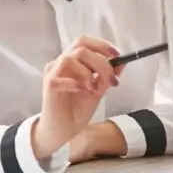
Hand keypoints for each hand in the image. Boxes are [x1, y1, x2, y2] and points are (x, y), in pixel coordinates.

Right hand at [31, 36, 122, 160]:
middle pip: (80, 48)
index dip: (101, 45)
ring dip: (88, 72)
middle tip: (109, 78)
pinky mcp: (48, 84)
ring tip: (94, 88)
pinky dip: (76, 83)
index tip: (117, 55)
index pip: (84, 41)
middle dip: (100, 62)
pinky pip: (61, 77)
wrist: (64, 130)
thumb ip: (108, 75)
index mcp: (73, 61)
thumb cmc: (77, 109)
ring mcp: (53, 72)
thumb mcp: (99, 90)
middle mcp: (61, 63)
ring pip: (70, 58)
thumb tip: (123, 62)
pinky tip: (82, 91)